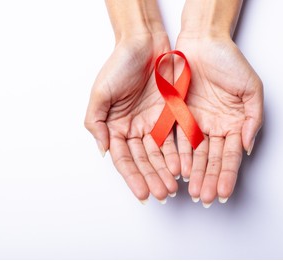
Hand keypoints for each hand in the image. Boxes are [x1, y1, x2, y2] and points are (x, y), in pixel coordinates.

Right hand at [85, 33, 179, 201]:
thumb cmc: (119, 64)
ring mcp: (155, 123)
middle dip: (153, 178)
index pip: (124, 159)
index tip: (143, 193)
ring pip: (162, 154)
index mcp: (117, 127)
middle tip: (162, 194)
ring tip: (174, 187)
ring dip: (167, 171)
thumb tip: (104, 151)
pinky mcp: (172, 115)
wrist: (145, 43)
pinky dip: (180, 153)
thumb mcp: (100, 93)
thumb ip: (97, 123)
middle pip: (144, 160)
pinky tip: (184, 167)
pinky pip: (177, 138)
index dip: (133, 177)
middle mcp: (136, 129)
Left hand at [175, 35, 262, 205]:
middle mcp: (212, 128)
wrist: (202, 43)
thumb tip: (247, 147)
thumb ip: (253, 119)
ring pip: (192, 154)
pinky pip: (174, 138)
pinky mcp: (175, 116)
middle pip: (210, 160)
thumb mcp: (251, 88)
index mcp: (232, 125)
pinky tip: (177, 170)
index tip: (223, 193)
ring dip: (192, 173)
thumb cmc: (229, 62)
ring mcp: (193, 124)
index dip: (227, 175)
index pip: (229, 156)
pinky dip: (176, 154)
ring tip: (190, 190)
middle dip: (208, 179)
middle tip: (204, 198)